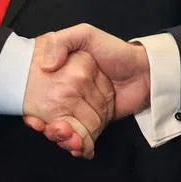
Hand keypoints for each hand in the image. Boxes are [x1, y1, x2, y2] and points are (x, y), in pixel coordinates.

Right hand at [22, 38, 113, 159]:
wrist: (145, 70)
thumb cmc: (116, 51)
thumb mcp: (86, 35)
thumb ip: (63, 42)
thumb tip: (46, 66)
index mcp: (63, 77)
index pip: (41, 99)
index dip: (36, 112)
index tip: (35, 119)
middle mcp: (70, 94)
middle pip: (53, 118)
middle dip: (53, 129)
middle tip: (55, 130)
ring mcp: (83, 109)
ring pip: (66, 131)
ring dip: (65, 140)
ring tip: (69, 139)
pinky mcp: (97, 122)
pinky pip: (83, 137)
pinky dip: (79, 146)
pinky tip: (78, 146)